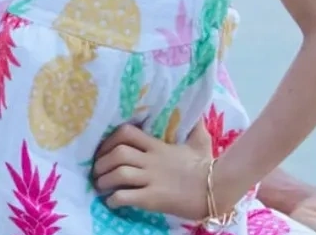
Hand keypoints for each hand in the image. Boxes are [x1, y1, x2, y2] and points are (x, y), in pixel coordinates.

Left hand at [92, 122, 212, 220]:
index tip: (103, 149)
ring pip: (120, 174)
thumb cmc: (207, 166)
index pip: (126, 132)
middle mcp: (152, 160)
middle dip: (101, 162)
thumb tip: (194, 113)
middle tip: (95, 171)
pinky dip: (116, 199)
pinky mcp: (156, 199)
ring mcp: (153, 179)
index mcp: (157, 146)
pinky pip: (129, 196)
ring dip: (105, 180)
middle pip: (118, 153)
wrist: (220, 189)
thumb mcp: (200, 141)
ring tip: (99, 186)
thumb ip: (193, 126)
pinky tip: (112, 202)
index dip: (109, 140)